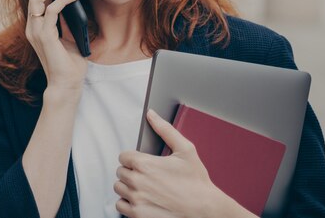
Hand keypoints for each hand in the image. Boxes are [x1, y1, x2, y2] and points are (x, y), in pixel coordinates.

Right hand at [25, 0, 87, 91]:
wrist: (67, 84)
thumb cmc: (70, 63)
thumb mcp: (69, 35)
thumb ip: (66, 20)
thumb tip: (71, 0)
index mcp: (36, 26)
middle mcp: (32, 27)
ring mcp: (36, 31)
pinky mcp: (44, 36)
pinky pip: (50, 11)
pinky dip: (62, 0)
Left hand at [114, 110, 229, 217]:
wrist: (205, 211)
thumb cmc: (197, 183)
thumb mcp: (185, 150)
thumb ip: (165, 129)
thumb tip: (152, 115)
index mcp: (145, 164)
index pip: (123, 156)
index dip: (134, 158)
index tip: (143, 163)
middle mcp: (137, 181)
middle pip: (120, 171)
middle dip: (132, 172)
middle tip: (147, 176)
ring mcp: (136, 199)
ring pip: (119, 188)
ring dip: (128, 187)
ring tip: (145, 188)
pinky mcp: (137, 215)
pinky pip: (120, 206)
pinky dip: (128, 203)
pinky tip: (141, 200)